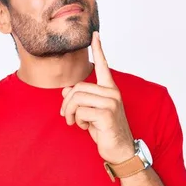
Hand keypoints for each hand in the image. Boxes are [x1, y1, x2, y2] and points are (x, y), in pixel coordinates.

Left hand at [60, 31, 134, 163]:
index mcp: (110, 90)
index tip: (95, 34)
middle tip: (67, 117)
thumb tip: (65, 90)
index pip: (103, 66)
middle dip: (66, 104)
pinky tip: (86, 128)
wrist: (120, 151)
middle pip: (77, 88)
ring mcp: (111, 103)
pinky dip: (77, 121)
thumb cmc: (106, 131)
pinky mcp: (107, 114)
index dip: (98, 50)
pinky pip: (80, 111)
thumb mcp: (89, 113)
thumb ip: (80, 100)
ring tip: (75, 123)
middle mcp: (112, 93)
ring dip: (70, 113)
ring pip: (76, 99)